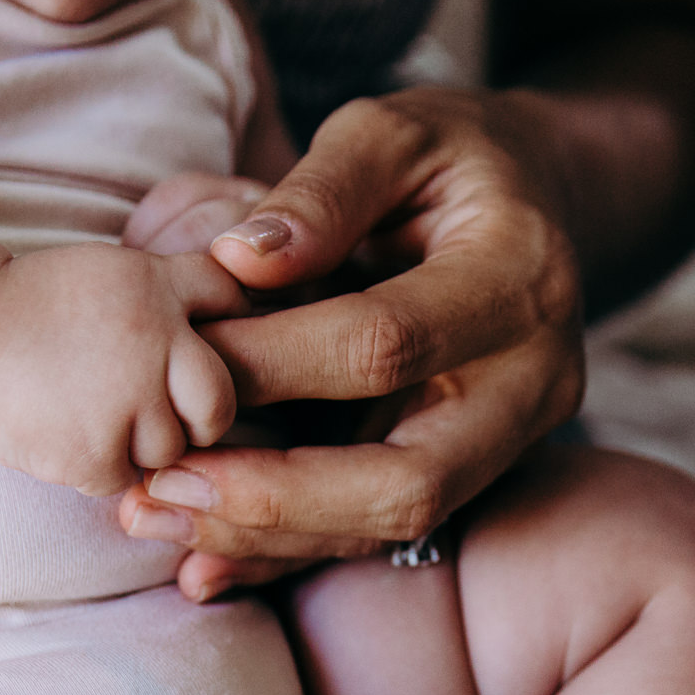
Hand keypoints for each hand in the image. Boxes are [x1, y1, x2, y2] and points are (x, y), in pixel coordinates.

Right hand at [0, 244, 244, 496]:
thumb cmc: (40, 310)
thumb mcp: (115, 274)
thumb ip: (179, 296)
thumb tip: (248, 322)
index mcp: (158, 288)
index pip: (230, 305)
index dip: (220, 330)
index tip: (184, 350)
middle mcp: (152, 339)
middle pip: (218, 403)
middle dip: (196, 415)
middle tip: (148, 407)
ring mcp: (125, 400)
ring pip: (171, 449)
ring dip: (139, 442)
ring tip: (89, 413)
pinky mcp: (95, 454)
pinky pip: (125, 478)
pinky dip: (99, 466)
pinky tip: (66, 434)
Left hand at [119, 89, 585, 596]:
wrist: (538, 203)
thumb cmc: (450, 159)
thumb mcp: (395, 131)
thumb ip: (323, 187)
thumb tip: (241, 257)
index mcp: (518, 280)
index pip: (386, 341)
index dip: (274, 360)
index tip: (181, 361)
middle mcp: (532, 380)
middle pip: (408, 479)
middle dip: (275, 495)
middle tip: (159, 488)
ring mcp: (509, 440)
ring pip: (390, 522)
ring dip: (266, 536)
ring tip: (155, 519)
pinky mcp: (472, 473)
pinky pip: (378, 531)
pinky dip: (287, 551)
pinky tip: (203, 564)